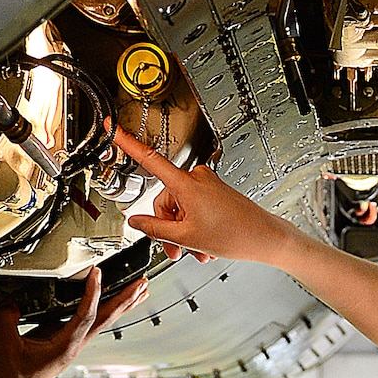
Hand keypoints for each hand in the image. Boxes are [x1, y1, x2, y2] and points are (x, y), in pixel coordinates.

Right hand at [0, 270, 148, 377]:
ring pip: (103, 321)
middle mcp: (73, 346)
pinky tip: (109, 302)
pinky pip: (90, 322)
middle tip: (142, 282)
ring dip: (122, 304)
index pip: (86, 315)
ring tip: (139, 290)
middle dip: (126, 299)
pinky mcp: (65, 343)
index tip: (98, 274)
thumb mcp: (2, 344)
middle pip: (106, 318)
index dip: (93, 293)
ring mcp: (71, 345)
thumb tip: (12, 301)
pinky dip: (103, 309)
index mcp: (63, 347)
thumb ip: (6, 318)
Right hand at [113, 125, 292, 266]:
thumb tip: (136, 222)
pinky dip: (195, 227)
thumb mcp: (187, 237)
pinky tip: (204, 244)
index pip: (148, 158)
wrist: (265, 237)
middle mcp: (195, 178)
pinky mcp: (214, 191)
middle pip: (164, 201)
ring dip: (184, 232)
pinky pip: (193, 208)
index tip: (112, 127)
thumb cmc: (236, 234)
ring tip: (197, 251)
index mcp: (186, 183)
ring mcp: (206, 184)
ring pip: (180, 209)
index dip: (127, 142)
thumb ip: (155, 229)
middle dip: (169, 228)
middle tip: (176, 250)